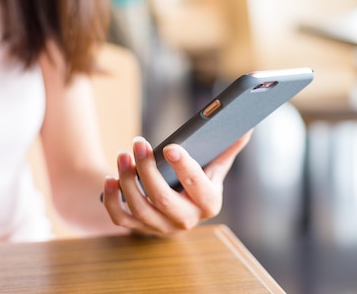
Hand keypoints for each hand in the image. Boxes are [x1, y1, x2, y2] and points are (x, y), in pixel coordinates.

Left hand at [101, 131, 251, 235]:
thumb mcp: (214, 170)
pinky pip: (121, 219)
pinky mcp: (138, 229)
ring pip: (139, 208)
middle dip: (148, 170)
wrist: (174, 210)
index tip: (170, 147)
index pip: (198, 187)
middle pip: (162, 199)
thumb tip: (246, 127)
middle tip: (138, 143)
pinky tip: (110, 178)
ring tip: (123, 154)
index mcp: (208, 202)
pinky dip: (112, 200)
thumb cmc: (196, 183)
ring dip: (127, 180)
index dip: (184, 168)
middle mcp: (185, 220)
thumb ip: (227, 150)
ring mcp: (160, 227)